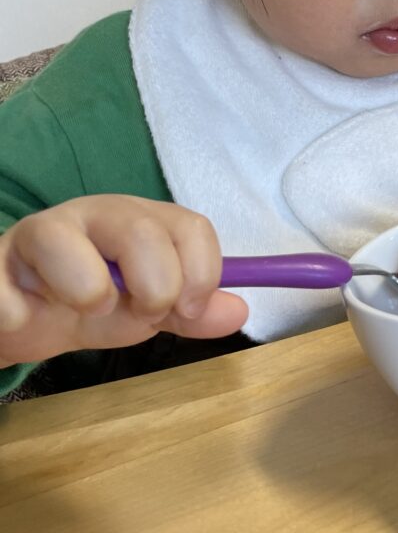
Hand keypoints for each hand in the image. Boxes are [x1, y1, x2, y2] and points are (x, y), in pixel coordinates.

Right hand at [0, 195, 247, 366]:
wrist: (22, 313)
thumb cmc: (89, 302)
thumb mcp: (146, 309)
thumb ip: (191, 311)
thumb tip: (238, 310)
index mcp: (140, 221)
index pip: (190, 226)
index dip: (201, 272)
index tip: (189, 309)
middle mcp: (92, 216)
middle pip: (138, 229)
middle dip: (154, 286)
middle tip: (141, 313)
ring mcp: (39, 234)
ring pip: (62, 241)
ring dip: (85, 292)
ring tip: (82, 309)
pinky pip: (2, 285)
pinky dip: (18, 312)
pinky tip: (25, 317)